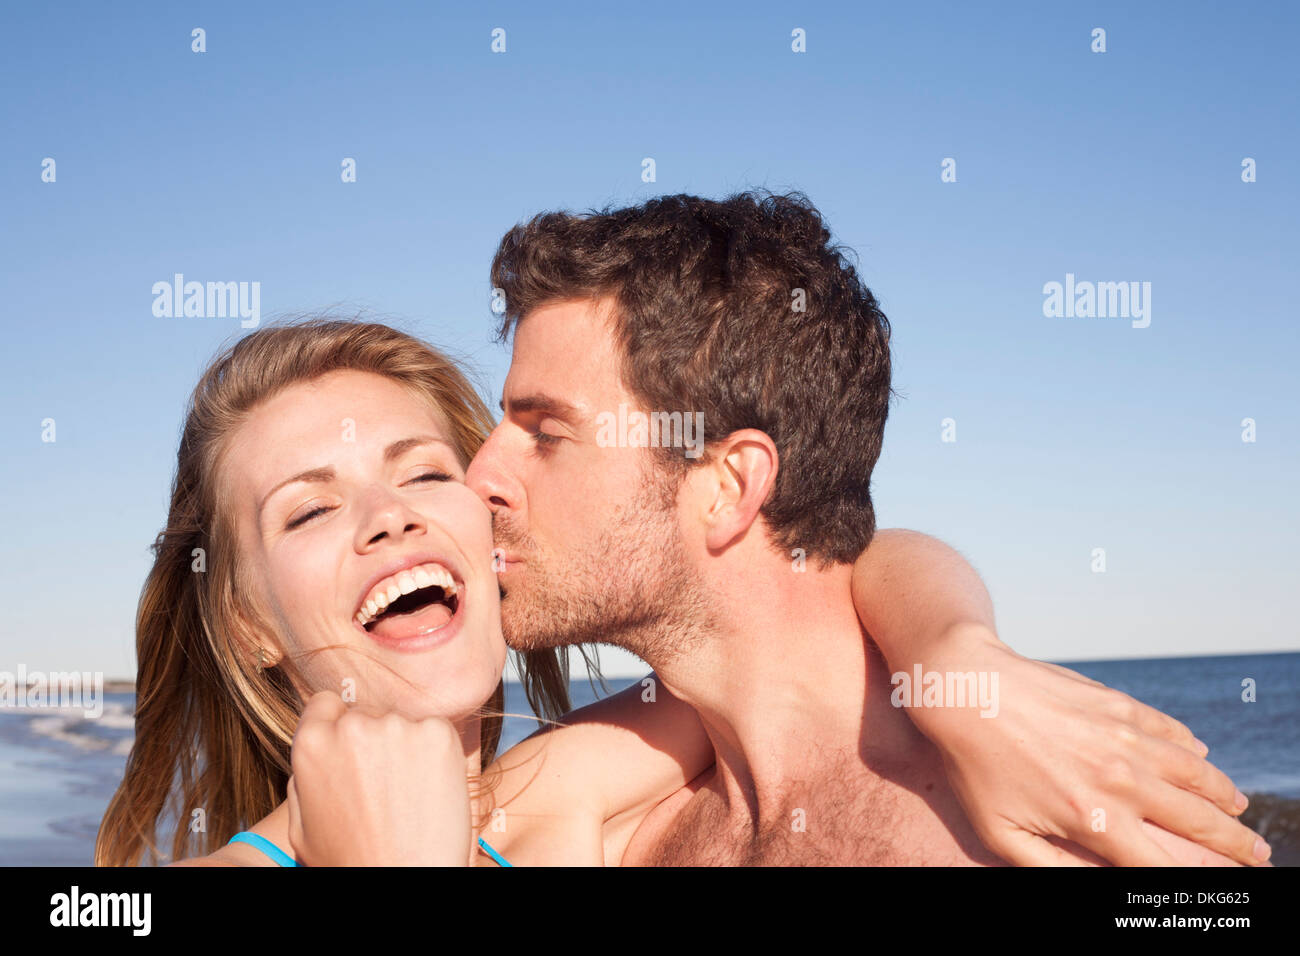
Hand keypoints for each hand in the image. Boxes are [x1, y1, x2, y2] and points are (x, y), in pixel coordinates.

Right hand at [287, 691, 472, 865]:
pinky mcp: (437, 733)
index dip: (339, 725)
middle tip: (385, 787)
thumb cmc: (354, 860)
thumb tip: (317, 747)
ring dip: (408, 748)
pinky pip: (436, 731)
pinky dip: (438, 754)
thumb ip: (305, 777)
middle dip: (376, 742)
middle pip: (367, 715)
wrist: (405, 878)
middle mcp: (353, 727)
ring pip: (403, 724)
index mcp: (312, 744)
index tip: (355, 750)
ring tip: (409, 796)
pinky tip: (431, 790)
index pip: (326, 705)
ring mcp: (398, 726)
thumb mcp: (304, 826)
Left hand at [911, 625, 1270, 865]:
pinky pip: (1170, 732)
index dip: (1200, 886)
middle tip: (1258, 855)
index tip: (1222, 890)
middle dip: (1236, 845)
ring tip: (1237, 808)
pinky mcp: (1119, 705)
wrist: (966, 687)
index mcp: (1097, 820)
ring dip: (1223, 796)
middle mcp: (1123, 781)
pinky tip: (1198, 758)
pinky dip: (1191, 750)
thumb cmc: (975, 767)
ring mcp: (1125, 738)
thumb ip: (1052, 870)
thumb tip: (1095, 889)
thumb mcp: (1002, 835)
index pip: (1165, 868)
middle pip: (1199, 822)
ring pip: (1197, 774)